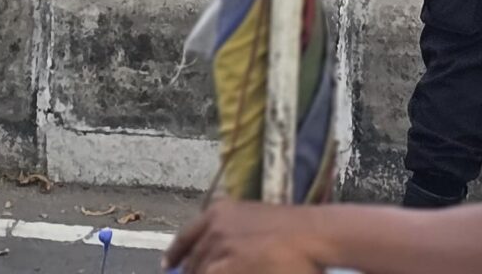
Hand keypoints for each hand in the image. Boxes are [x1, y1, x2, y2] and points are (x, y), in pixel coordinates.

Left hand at [168, 200, 329, 272]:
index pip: (185, 237)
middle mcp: (214, 227)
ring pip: (200, 271)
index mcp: (218, 212)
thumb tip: (218, 253)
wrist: (313, 234)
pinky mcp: (229, 265)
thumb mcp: (253, 220)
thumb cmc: (292, 229)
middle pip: (192, 261)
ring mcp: (221, 247)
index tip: (168, 266)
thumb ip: (231, 233)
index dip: (175, 255)